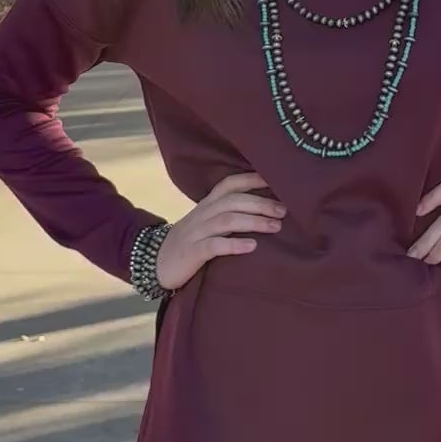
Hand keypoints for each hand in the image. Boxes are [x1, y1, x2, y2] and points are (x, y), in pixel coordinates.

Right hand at [155, 173, 285, 291]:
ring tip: (275, 226)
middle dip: (260, 204)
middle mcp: (202, 214)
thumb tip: (264, 210)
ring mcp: (196, 233)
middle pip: (233, 201)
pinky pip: (213, 246)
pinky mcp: (192, 252)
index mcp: (207, 205)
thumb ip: (228, 213)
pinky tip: (252, 246)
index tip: (275, 179)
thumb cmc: (190, 241)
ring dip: (253, 221)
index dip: (251, 179)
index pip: (229, 184)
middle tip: (283, 211)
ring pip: (226, 221)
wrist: (157, 261)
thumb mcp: (206, 222)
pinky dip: (234, 245)